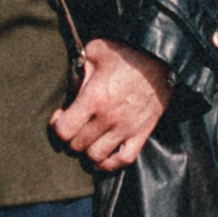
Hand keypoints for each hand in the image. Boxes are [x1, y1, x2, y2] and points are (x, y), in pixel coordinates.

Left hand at [49, 37, 172, 171]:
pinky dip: (110, 164)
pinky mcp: (141, 133)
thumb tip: (69, 88)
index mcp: (94, 98)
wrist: (160, 57)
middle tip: (74, 127)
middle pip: (77, 145)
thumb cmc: (125, 52)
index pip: (63, 130)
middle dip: (71, 137)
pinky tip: (102, 157)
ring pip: (96, 156)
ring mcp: (126, 128)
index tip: (61, 116)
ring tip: (87, 140)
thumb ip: (77, 71)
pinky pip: (123, 160)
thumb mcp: (94, 52)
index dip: (56, 125)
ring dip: (87, 151)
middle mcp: (108, 118)